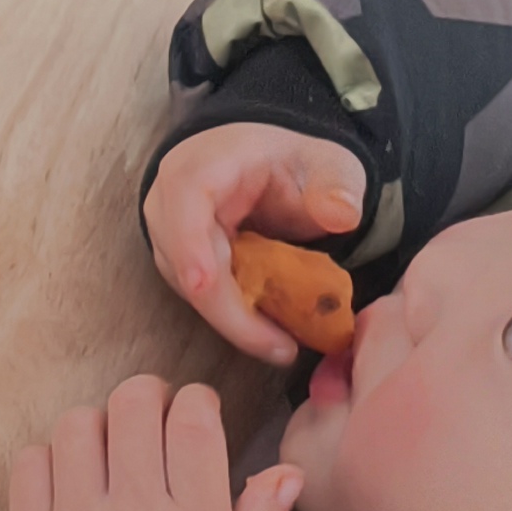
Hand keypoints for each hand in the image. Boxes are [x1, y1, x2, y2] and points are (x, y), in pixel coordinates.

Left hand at [8, 371, 300, 510]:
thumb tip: (289, 471)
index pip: (194, 420)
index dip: (195, 402)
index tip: (195, 414)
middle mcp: (137, 510)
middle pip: (134, 404)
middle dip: (147, 398)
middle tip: (150, 420)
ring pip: (78, 424)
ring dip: (96, 428)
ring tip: (107, 454)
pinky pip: (30, 463)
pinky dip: (48, 460)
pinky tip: (68, 484)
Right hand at [147, 125, 367, 365]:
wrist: (271, 164)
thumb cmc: (293, 162)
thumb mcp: (327, 163)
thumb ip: (336, 185)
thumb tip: (340, 214)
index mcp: (205, 163)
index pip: (186, 199)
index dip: (190, 243)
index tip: (204, 284)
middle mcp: (173, 199)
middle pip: (184, 260)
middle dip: (229, 311)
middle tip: (282, 348)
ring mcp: (171, 233)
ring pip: (189, 287)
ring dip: (234, 322)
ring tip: (283, 346)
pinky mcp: (179, 260)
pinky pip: (201, 297)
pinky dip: (234, 317)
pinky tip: (271, 333)